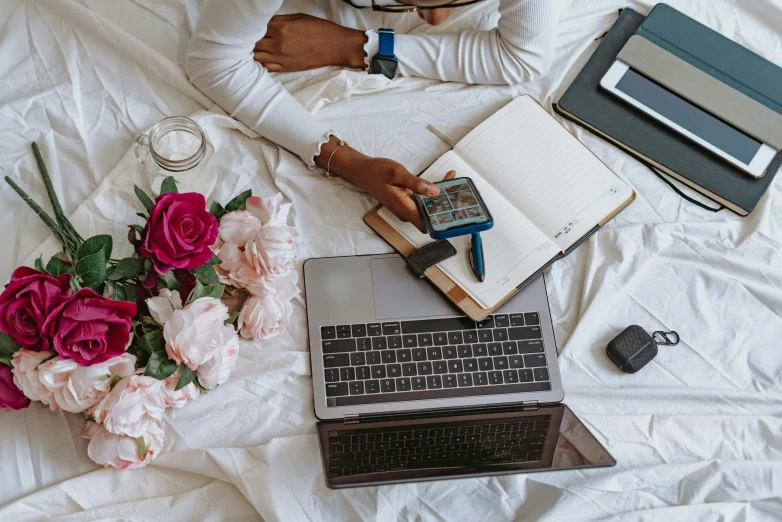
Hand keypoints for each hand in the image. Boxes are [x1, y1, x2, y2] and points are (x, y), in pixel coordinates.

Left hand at [254, 14, 366, 71]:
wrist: (335, 46)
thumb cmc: (319, 29)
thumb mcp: (298, 17)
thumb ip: (279, 20)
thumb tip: (265, 22)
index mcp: (280, 28)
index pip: (255, 28)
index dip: (251, 27)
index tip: (248, 27)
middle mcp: (278, 44)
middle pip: (253, 43)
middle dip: (248, 40)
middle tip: (246, 39)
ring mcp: (282, 58)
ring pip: (257, 57)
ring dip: (252, 53)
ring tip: (251, 49)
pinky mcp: (287, 68)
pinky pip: (267, 68)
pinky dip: (261, 63)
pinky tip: (260, 59)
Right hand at [317, 137, 455, 232]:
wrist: (362, 171)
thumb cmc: (376, 172)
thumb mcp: (397, 174)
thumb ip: (416, 184)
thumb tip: (434, 192)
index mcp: (404, 207)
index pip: (427, 224)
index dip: (441, 221)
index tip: (453, 211)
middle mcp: (406, 211)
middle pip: (431, 216)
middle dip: (446, 204)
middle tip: (458, 190)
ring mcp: (407, 207)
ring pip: (428, 207)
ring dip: (442, 197)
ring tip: (454, 181)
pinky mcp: (407, 201)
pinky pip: (424, 200)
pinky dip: (434, 192)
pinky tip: (443, 180)